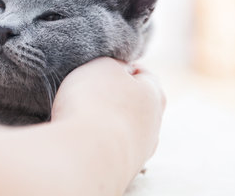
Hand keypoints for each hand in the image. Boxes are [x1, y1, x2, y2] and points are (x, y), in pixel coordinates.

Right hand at [51, 58, 165, 175]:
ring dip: (106, 122)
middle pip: (136, 104)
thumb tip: (121, 69)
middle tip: (90, 91)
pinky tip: (80, 137)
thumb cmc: (93, 104)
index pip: (145, 75)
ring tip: (80, 115)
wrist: (83, 156)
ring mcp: (138, 152)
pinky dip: (96, 141)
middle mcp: (152, 126)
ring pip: (123, 129)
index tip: (104, 66)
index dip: (124, 67)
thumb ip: (115, 63)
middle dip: (117, 97)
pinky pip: (108, 148)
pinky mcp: (120, 171)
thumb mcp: (102, 65)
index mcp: (154, 95)